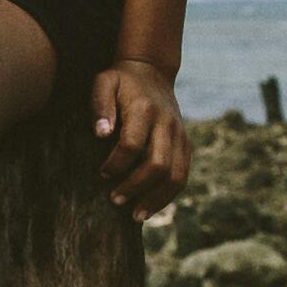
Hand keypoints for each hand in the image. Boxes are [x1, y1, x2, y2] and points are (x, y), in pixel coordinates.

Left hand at [90, 62, 188, 213]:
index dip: (116, 163)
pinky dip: (168, 195)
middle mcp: (167, 123)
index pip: (132, 144)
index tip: (102, 174)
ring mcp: (180, 135)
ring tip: (136, 215)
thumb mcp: (104, 82)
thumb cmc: (121, 81)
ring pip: (176, 175)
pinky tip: (151, 206)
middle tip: (115, 200)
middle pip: (158, 164)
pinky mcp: (186, 144)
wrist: (152, 71)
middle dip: (136, 187)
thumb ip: (100, 105)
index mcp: (144, 109)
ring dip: (156, 199)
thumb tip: (101, 134)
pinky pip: (183, 176)